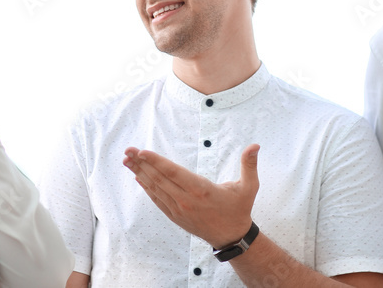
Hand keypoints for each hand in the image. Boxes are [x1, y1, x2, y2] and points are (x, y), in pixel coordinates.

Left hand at [123, 144, 259, 248]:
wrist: (231, 237)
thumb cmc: (239, 209)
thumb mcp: (249, 187)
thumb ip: (249, 165)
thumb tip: (255, 145)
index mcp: (201, 190)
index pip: (173, 172)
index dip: (156, 161)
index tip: (142, 152)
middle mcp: (186, 200)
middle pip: (159, 178)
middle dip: (141, 163)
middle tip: (128, 150)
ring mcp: (179, 209)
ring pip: (155, 188)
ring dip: (140, 173)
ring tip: (127, 160)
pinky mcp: (175, 215)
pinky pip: (157, 200)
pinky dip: (147, 188)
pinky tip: (138, 177)